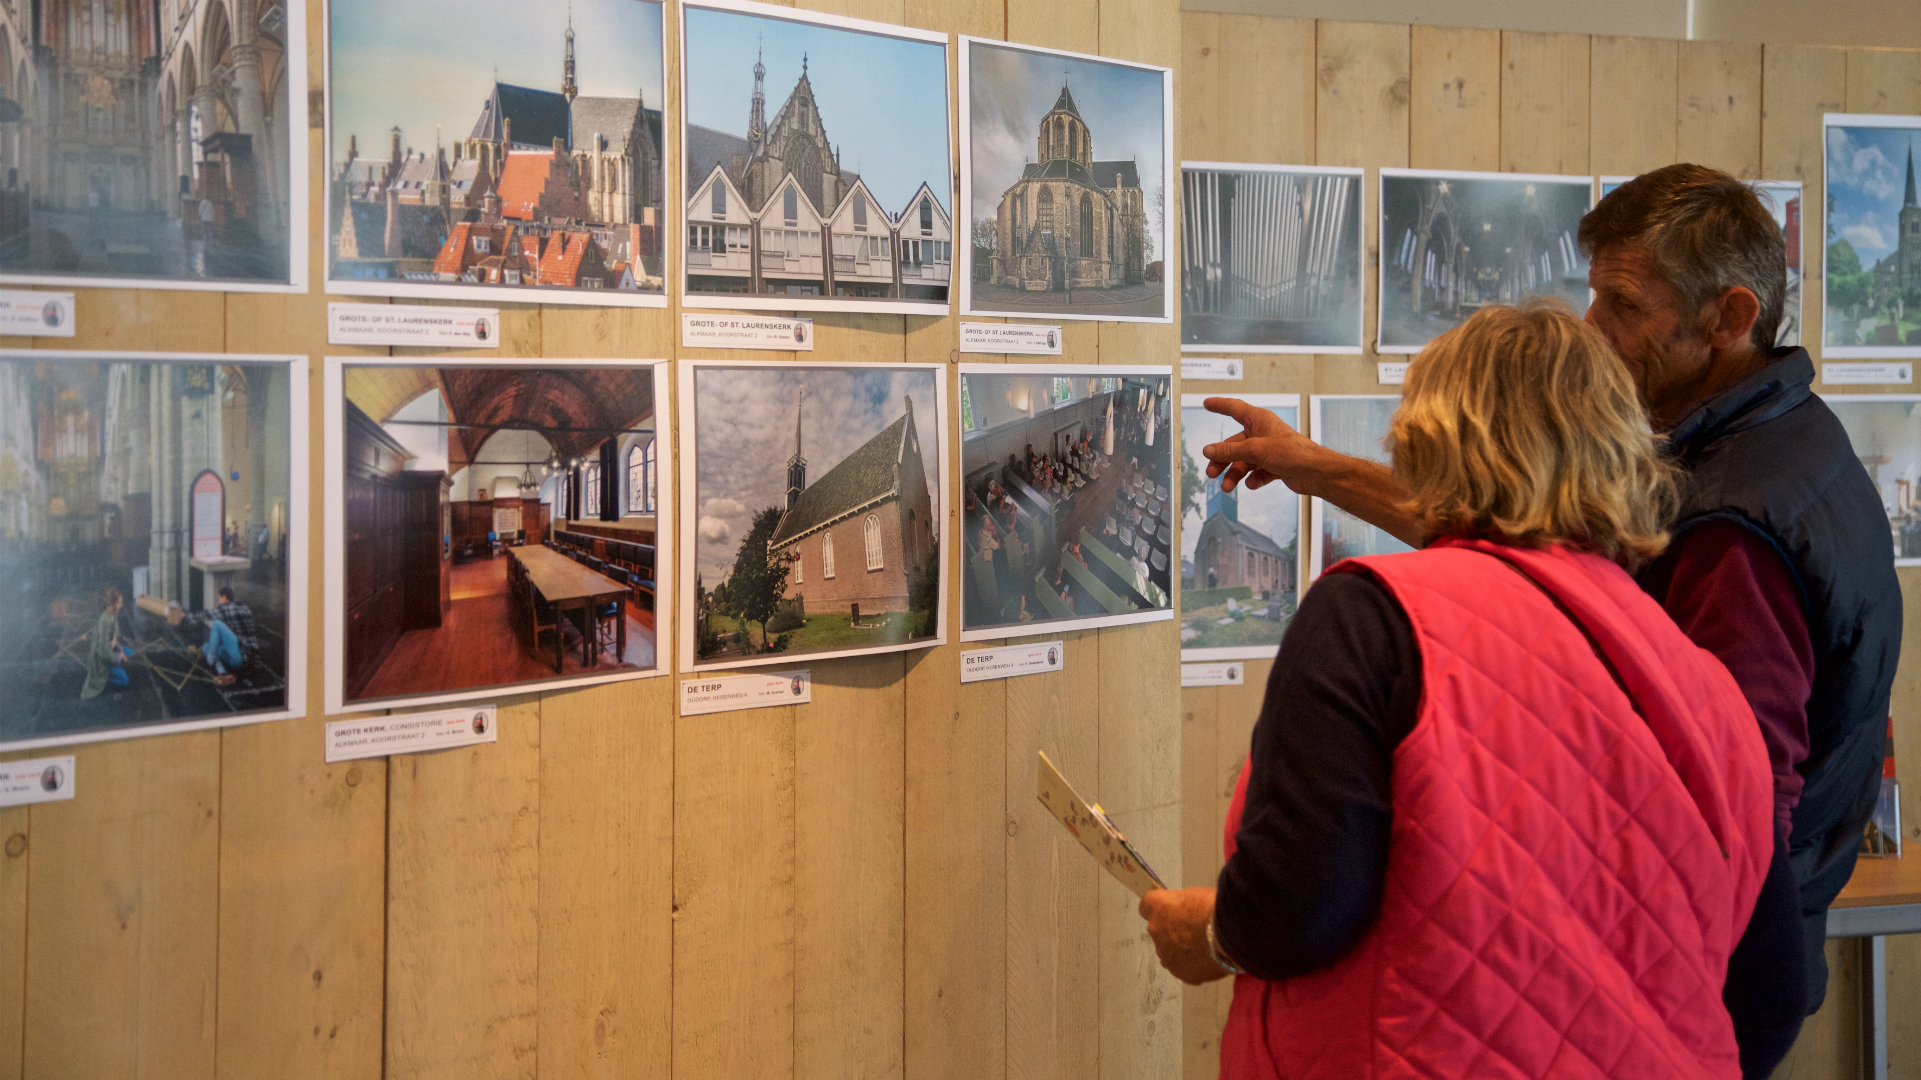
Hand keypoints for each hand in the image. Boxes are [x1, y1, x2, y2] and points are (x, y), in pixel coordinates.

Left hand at [1139, 886, 1231, 985]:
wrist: (1230, 935)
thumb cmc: (1216, 910)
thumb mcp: (1195, 894)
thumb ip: (1180, 904)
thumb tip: (1181, 911)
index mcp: (1158, 907)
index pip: (1146, 906)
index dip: (1159, 909)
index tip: (1168, 910)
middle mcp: (1156, 930)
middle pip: (1158, 931)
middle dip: (1171, 931)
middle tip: (1193, 930)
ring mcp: (1166, 954)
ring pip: (1169, 951)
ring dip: (1180, 949)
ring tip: (1203, 946)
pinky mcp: (1179, 972)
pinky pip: (1182, 967)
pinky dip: (1191, 964)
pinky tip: (1207, 958)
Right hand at [1200, 397, 1321, 494]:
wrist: (1315, 472)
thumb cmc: (1293, 453)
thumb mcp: (1255, 450)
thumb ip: (1230, 451)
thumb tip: (1209, 450)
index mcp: (1259, 420)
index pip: (1235, 408)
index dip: (1220, 405)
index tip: (1207, 403)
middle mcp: (1263, 434)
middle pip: (1235, 444)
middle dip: (1222, 459)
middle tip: (1212, 471)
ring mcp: (1269, 451)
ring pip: (1244, 461)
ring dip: (1234, 474)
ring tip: (1228, 487)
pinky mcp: (1275, 466)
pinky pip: (1257, 472)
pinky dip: (1253, 479)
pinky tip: (1252, 483)